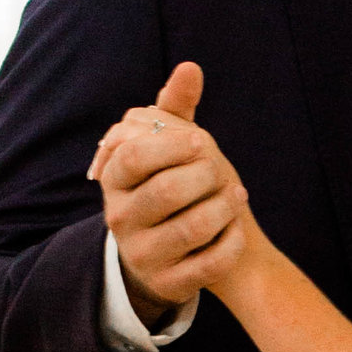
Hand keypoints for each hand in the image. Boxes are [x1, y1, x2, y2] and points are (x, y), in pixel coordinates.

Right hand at [89, 62, 252, 314]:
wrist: (167, 254)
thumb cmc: (168, 186)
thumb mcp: (165, 148)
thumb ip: (173, 109)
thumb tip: (190, 67)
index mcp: (114, 181)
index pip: (135, 156)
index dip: (172, 145)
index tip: (200, 141)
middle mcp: (120, 220)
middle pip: (167, 190)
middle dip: (207, 175)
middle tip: (222, 171)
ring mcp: (143, 256)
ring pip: (193, 227)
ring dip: (226, 205)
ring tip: (236, 195)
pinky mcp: (170, 284)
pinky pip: (211, 262)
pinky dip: (233, 241)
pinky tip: (237, 228)